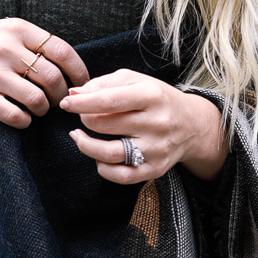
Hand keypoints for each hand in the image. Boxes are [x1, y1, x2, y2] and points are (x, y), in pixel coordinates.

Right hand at [0, 18, 89, 128]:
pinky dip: (25, 121)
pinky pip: (14, 115)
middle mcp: (6, 48)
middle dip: (61, 96)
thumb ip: (36, 44)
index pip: (62, 51)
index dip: (79, 72)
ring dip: (43, 110)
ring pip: (37, 100)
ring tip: (38, 108)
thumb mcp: (8, 31)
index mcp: (18, 29)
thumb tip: (72, 69)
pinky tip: (22, 117)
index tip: (81, 84)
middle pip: (53, 79)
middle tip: (56, 101)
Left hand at [60, 69, 228, 182]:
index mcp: (151, 96)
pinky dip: (102, 168)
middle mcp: (156, 123)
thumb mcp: (136, 81)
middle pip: (105, 125)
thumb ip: (104, 84)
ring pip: (109, 153)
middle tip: (82, 116)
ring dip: (85, 146)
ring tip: (78, 137)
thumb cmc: (157, 99)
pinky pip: (121, 175)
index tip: (65, 103)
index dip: (82, 103)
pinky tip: (97, 157)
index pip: (108, 100)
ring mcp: (156, 149)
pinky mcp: (155, 169)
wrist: (192, 125)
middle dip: (85, 119)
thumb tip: (74, 94)